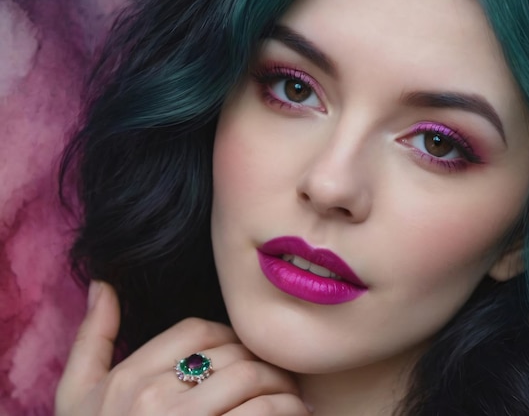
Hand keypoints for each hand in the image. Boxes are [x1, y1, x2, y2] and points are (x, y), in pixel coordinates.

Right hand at [56, 281, 310, 414]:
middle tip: (279, 376)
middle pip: (230, 354)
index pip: (198, 330)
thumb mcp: (76, 395)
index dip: (230, 335)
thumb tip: (104, 284)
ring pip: (251, 380)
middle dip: (263, 362)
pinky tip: (294, 415)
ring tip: (292, 397)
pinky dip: (286, 410)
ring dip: (282, 386)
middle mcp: (154, 398)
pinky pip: (261, 414)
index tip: (243, 352)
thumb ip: (92, 338)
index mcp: (128, 377)